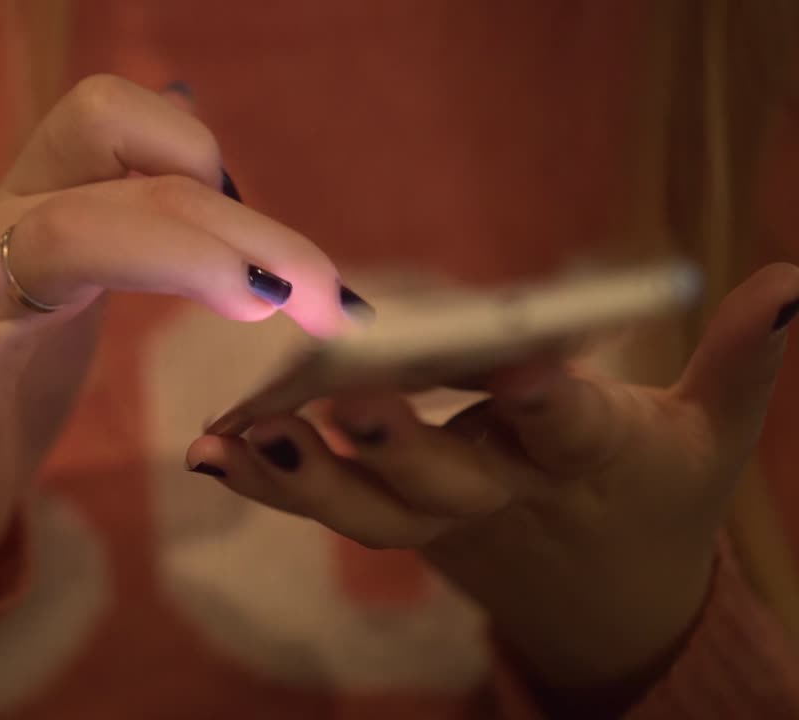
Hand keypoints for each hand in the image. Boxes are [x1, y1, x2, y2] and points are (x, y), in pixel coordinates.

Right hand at [0, 75, 353, 592]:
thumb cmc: (12, 375)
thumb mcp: (81, 279)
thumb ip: (139, 211)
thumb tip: (195, 119)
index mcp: (48, 203)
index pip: (115, 119)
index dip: (200, 154)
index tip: (266, 241)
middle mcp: (7, 230)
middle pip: (113, 168)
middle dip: (237, 219)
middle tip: (325, 295)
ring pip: (60, 236)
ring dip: (173, 253)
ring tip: (255, 301)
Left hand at [186, 262, 798, 707]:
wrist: (603, 595)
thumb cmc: (655, 494)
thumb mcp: (712, 437)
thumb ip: (741, 361)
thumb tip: (793, 279)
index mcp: (590, 462)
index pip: (568, 430)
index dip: (544, 402)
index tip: (517, 365)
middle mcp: (507, 494)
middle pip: (451, 479)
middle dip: (401, 443)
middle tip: (347, 394)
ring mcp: (443, 517)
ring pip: (371, 509)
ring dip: (303, 475)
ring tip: (239, 435)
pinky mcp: (399, 519)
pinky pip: (332, 506)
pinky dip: (272, 481)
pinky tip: (214, 450)